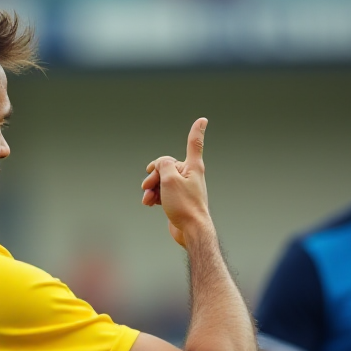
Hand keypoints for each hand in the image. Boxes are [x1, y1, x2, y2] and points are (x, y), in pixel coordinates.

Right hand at [141, 118, 210, 245]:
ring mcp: (183, 188)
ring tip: (148, 198)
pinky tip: (148, 203)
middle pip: (167, 166)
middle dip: (154, 174)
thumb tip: (161, 164)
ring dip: (151, 187)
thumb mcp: (170, 179)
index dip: (197, 130)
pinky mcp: (178, 200)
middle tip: (148, 185)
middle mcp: (190, 175)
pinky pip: (162, 192)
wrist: (191, 231)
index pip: (194, 144)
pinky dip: (154, 195)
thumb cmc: (185, 205)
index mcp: (193, 167)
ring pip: (162, 180)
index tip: (203, 120)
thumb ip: (163, 165)